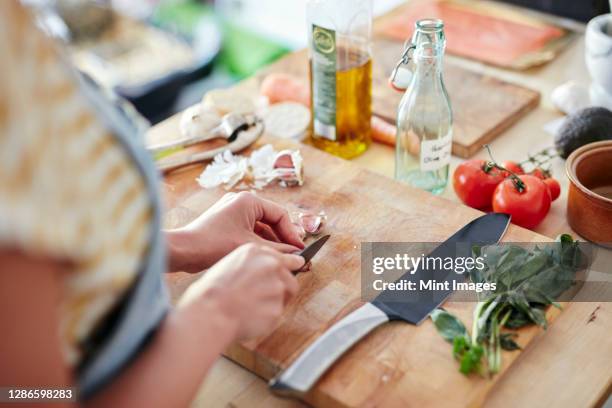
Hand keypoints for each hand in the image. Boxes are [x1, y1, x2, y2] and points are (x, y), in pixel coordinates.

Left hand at [166, 192, 304, 272]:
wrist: (182, 251)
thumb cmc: (213, 244)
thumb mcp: (250, 247)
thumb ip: (277, 251)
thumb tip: (298, 256)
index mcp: (249, 200)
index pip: (280, 215)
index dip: (292, 233)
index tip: (300, 250)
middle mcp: (241, 201)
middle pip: (271, 220)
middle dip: (282, 239)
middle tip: (294, 256)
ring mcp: (232, 212)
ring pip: (260, 227)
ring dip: (271, 243)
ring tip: (280, 260)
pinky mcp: (225, 223)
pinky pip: (248, 231)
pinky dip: (258, 243)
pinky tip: (264, 257)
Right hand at [179, 243, 304, 339]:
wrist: (210, 311)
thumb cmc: (212, 290)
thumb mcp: (231, 263)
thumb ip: (254, 263)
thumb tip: (270, 269)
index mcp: (257, 252)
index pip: (285, 257)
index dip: (291, 265)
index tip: (297, 267)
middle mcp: (271, 265)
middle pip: (290, 278)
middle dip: (282, 288)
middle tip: (263, 297)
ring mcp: (277, 287)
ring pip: (286, 296)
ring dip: (275, 301)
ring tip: (253, 306)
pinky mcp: (278, 307)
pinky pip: (276, 313)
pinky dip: (267, 317)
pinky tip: (250, 316)